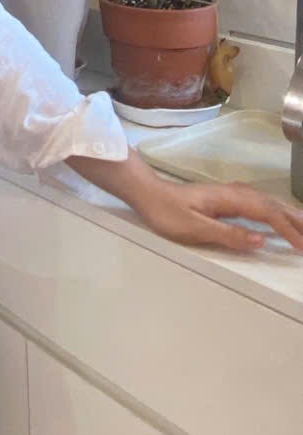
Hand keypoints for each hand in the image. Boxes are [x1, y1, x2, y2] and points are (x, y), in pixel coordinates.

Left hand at [67, 149, 302, 252]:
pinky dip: (275, 211)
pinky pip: (258, 204)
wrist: (147, 193)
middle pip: (273, 205)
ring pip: (267, 203)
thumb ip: (229, 234)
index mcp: (230, 199)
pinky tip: (278, 217)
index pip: (267, 213)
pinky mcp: (225, 199)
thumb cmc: (167, 212)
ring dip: (288, 215)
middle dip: (297, 220)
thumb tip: (262, 241)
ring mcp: (230, 194)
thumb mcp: (195, 228)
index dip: (288, 230)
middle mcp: (234, 193)